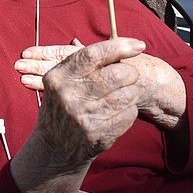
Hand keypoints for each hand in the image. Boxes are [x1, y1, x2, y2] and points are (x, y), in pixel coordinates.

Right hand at [16, 38, 186, 130]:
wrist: (55, 147)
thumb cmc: (62, 105)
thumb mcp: (60, 81)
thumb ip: (84, 63)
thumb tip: (122, 46)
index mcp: (58, 77)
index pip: (92, 54)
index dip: (118, 46)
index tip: (138, 45)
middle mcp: (69, 95)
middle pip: (117, 74)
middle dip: (129, 72)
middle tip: (126, 76)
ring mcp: (84, 116)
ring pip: (128, 94)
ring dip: (131, 92)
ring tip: (120, 95)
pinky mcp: (98, 134)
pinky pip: (129, 114)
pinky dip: (129, 110)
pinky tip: (118, 112)